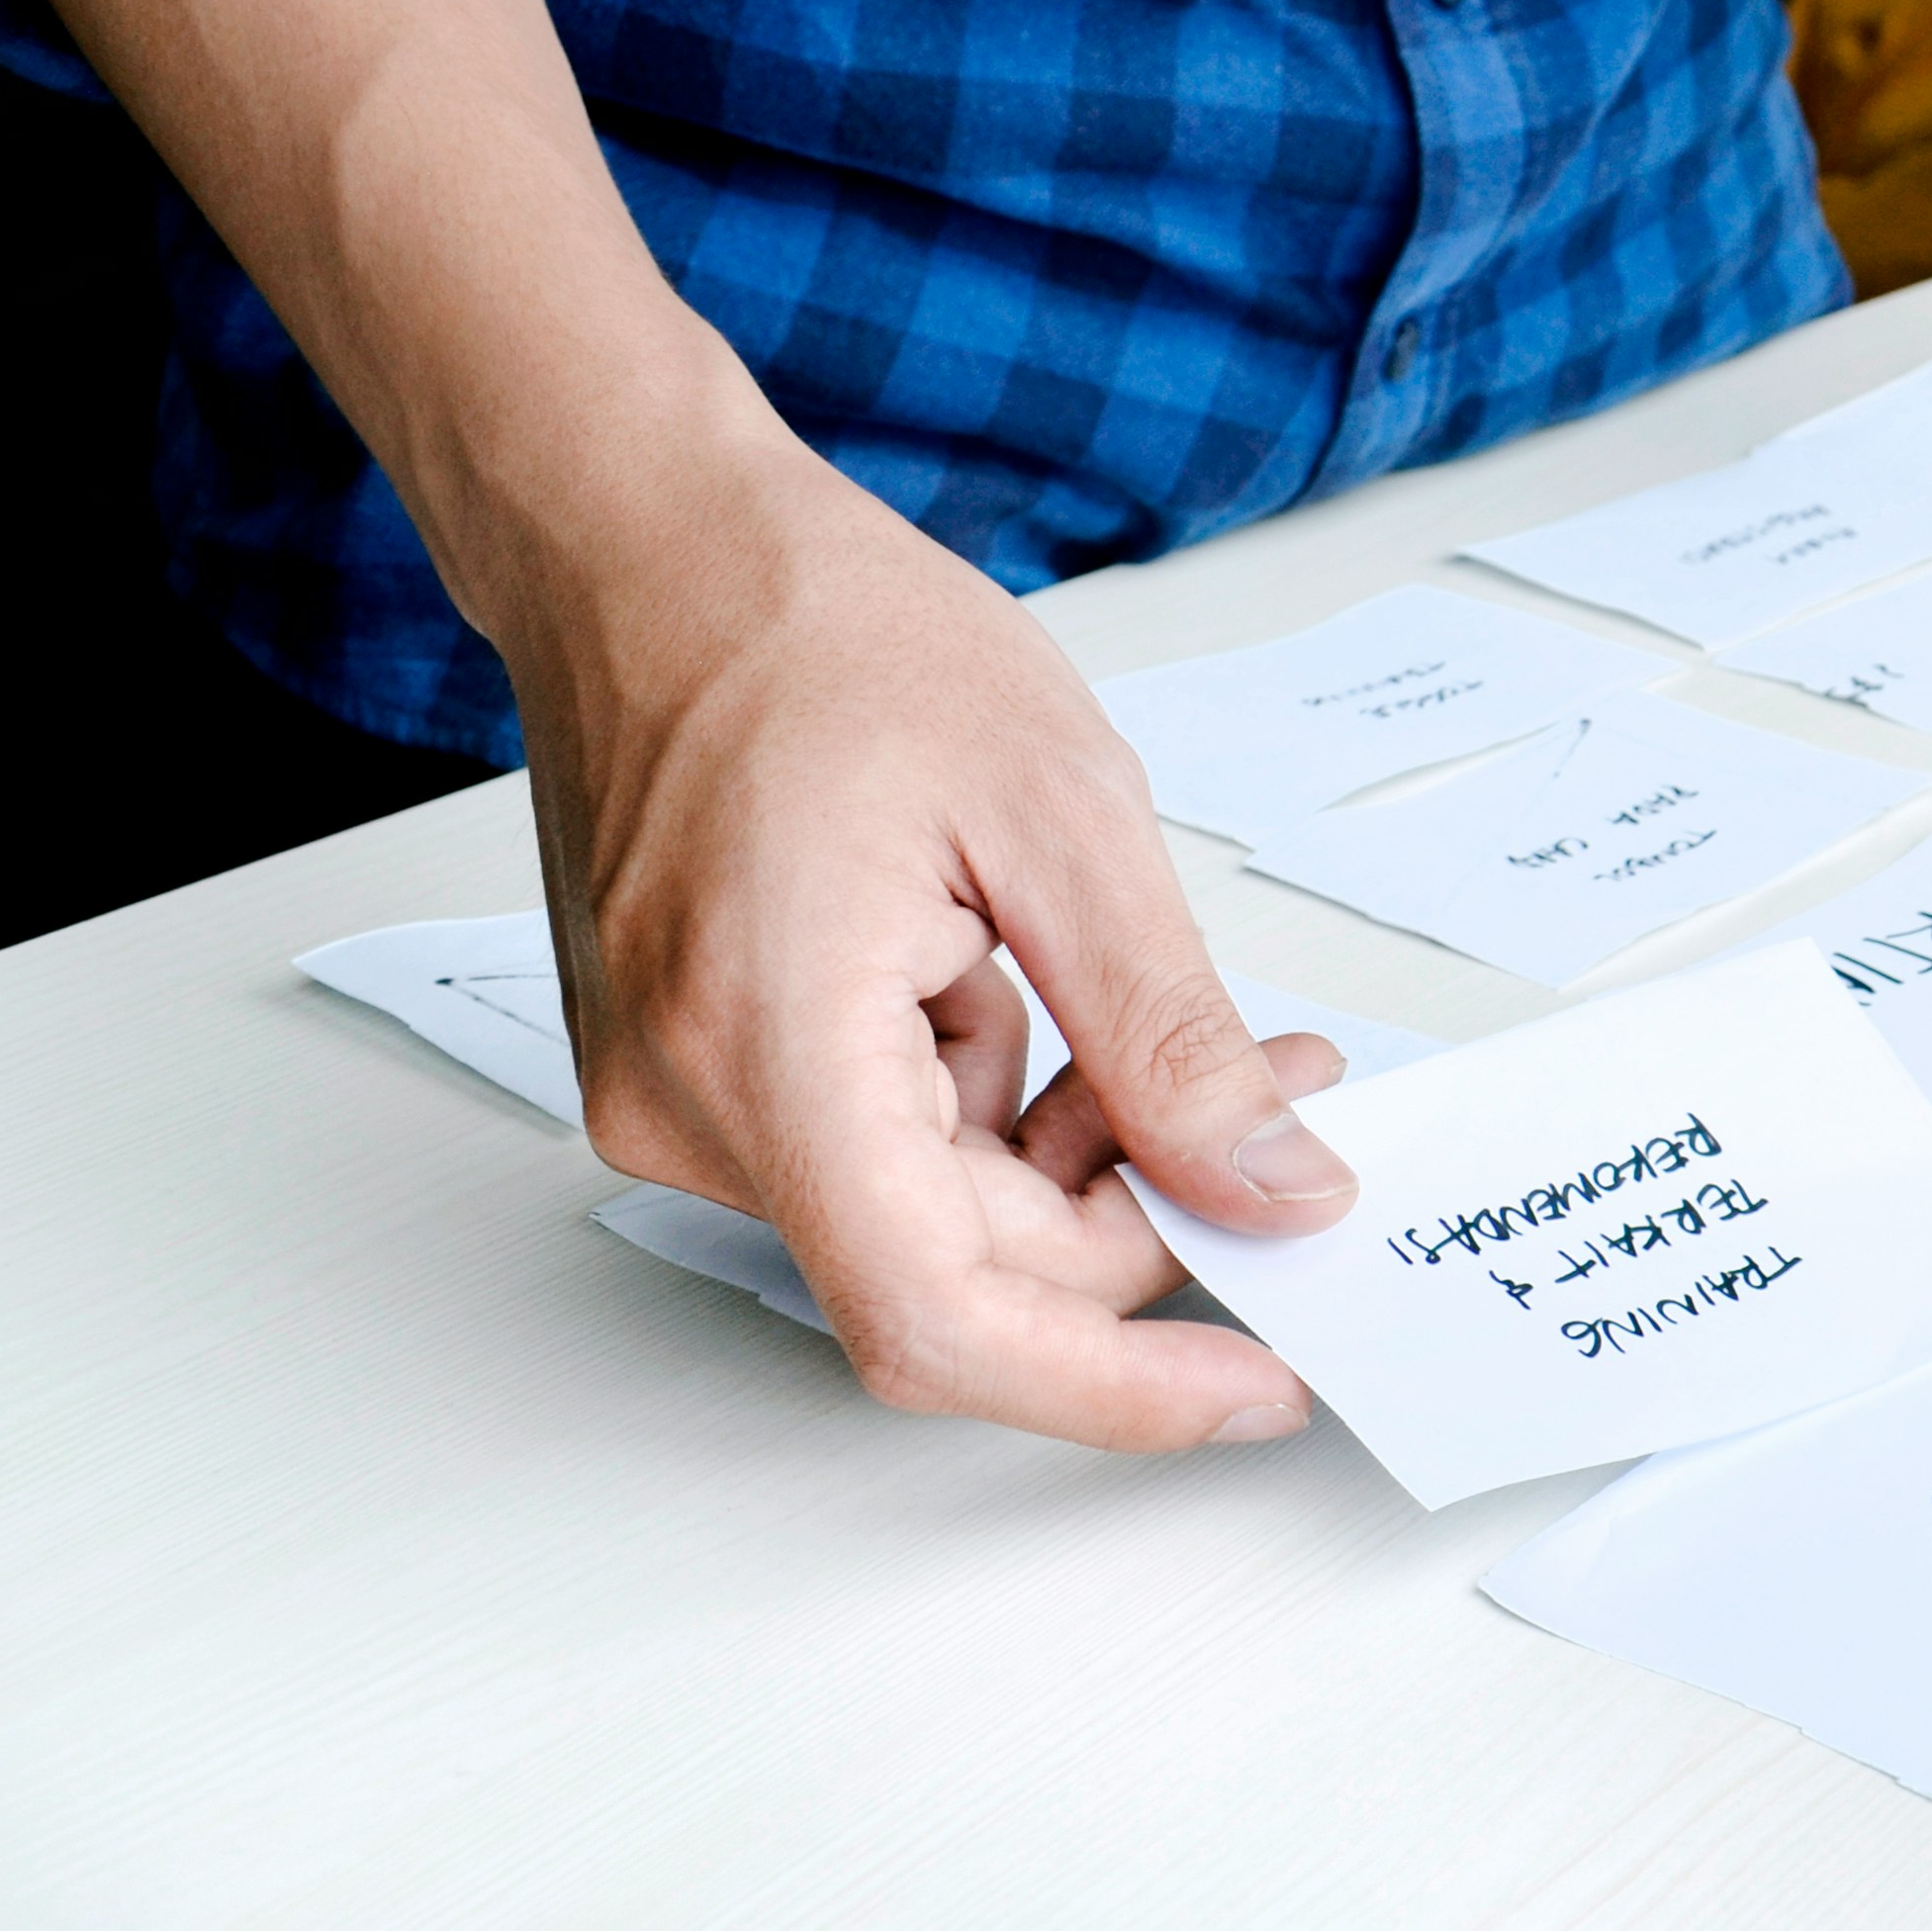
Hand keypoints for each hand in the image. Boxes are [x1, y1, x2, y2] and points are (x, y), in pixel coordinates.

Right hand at [515, 413, 1361, 1448]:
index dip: (1117, 1387)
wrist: (645, 543)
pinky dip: (989, 1103)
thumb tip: (1275, 1185)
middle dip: (1139, 1212)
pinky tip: (1029, 983)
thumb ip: (1172, 1032)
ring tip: (1166, 1012)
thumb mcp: (1065, 813)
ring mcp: (673, 1095)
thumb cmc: (824, 628)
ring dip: (1072, 1150)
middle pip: (958, 1272)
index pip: (944, 1322)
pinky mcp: (690, 1068)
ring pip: (929, 1216)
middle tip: (1286, 1101)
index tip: (1258, 1387)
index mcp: (768, 1048)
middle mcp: (688, 1107)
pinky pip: (875, 1151)